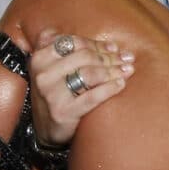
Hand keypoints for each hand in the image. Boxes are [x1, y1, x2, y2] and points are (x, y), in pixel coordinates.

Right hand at [29, 30, 134, 146]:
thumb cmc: (57, 91)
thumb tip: (113, 46)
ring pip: (90, 74)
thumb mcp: (54, 66)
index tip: (114, 48)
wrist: (46, 127)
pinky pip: (92, 96)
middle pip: (85, 56)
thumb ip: (72, 48)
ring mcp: (51, 93)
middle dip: (109, 57)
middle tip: (127, 59)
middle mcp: (43, 74)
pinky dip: (110, 88)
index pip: (74, 42)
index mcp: (40, 57)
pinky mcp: (62, 111)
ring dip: (113, 71)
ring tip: (127, 70)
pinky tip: (121, 84)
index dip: (97, 44)